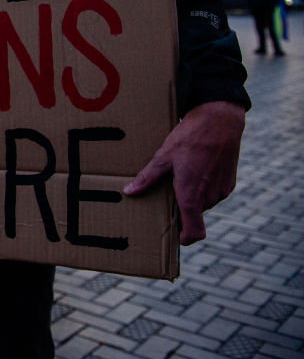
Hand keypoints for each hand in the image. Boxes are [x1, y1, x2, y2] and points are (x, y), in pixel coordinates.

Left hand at [124, 101, 245, 244]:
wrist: (220, 121)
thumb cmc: (190, 137)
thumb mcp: (163, 156)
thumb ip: (147, 178)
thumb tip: (129, 193)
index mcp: (192, 194)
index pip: (194, 232)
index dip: (185, 238)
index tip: (174, 236)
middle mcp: (209, 197)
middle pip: (193, 215)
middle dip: (181, 209)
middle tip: (167, 192)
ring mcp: (222, 190)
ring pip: (203, 204)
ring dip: (192, 197)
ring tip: (180, 176)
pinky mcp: (229, 183)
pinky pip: (213, 193)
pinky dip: (203, 188)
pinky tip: (194, 170)